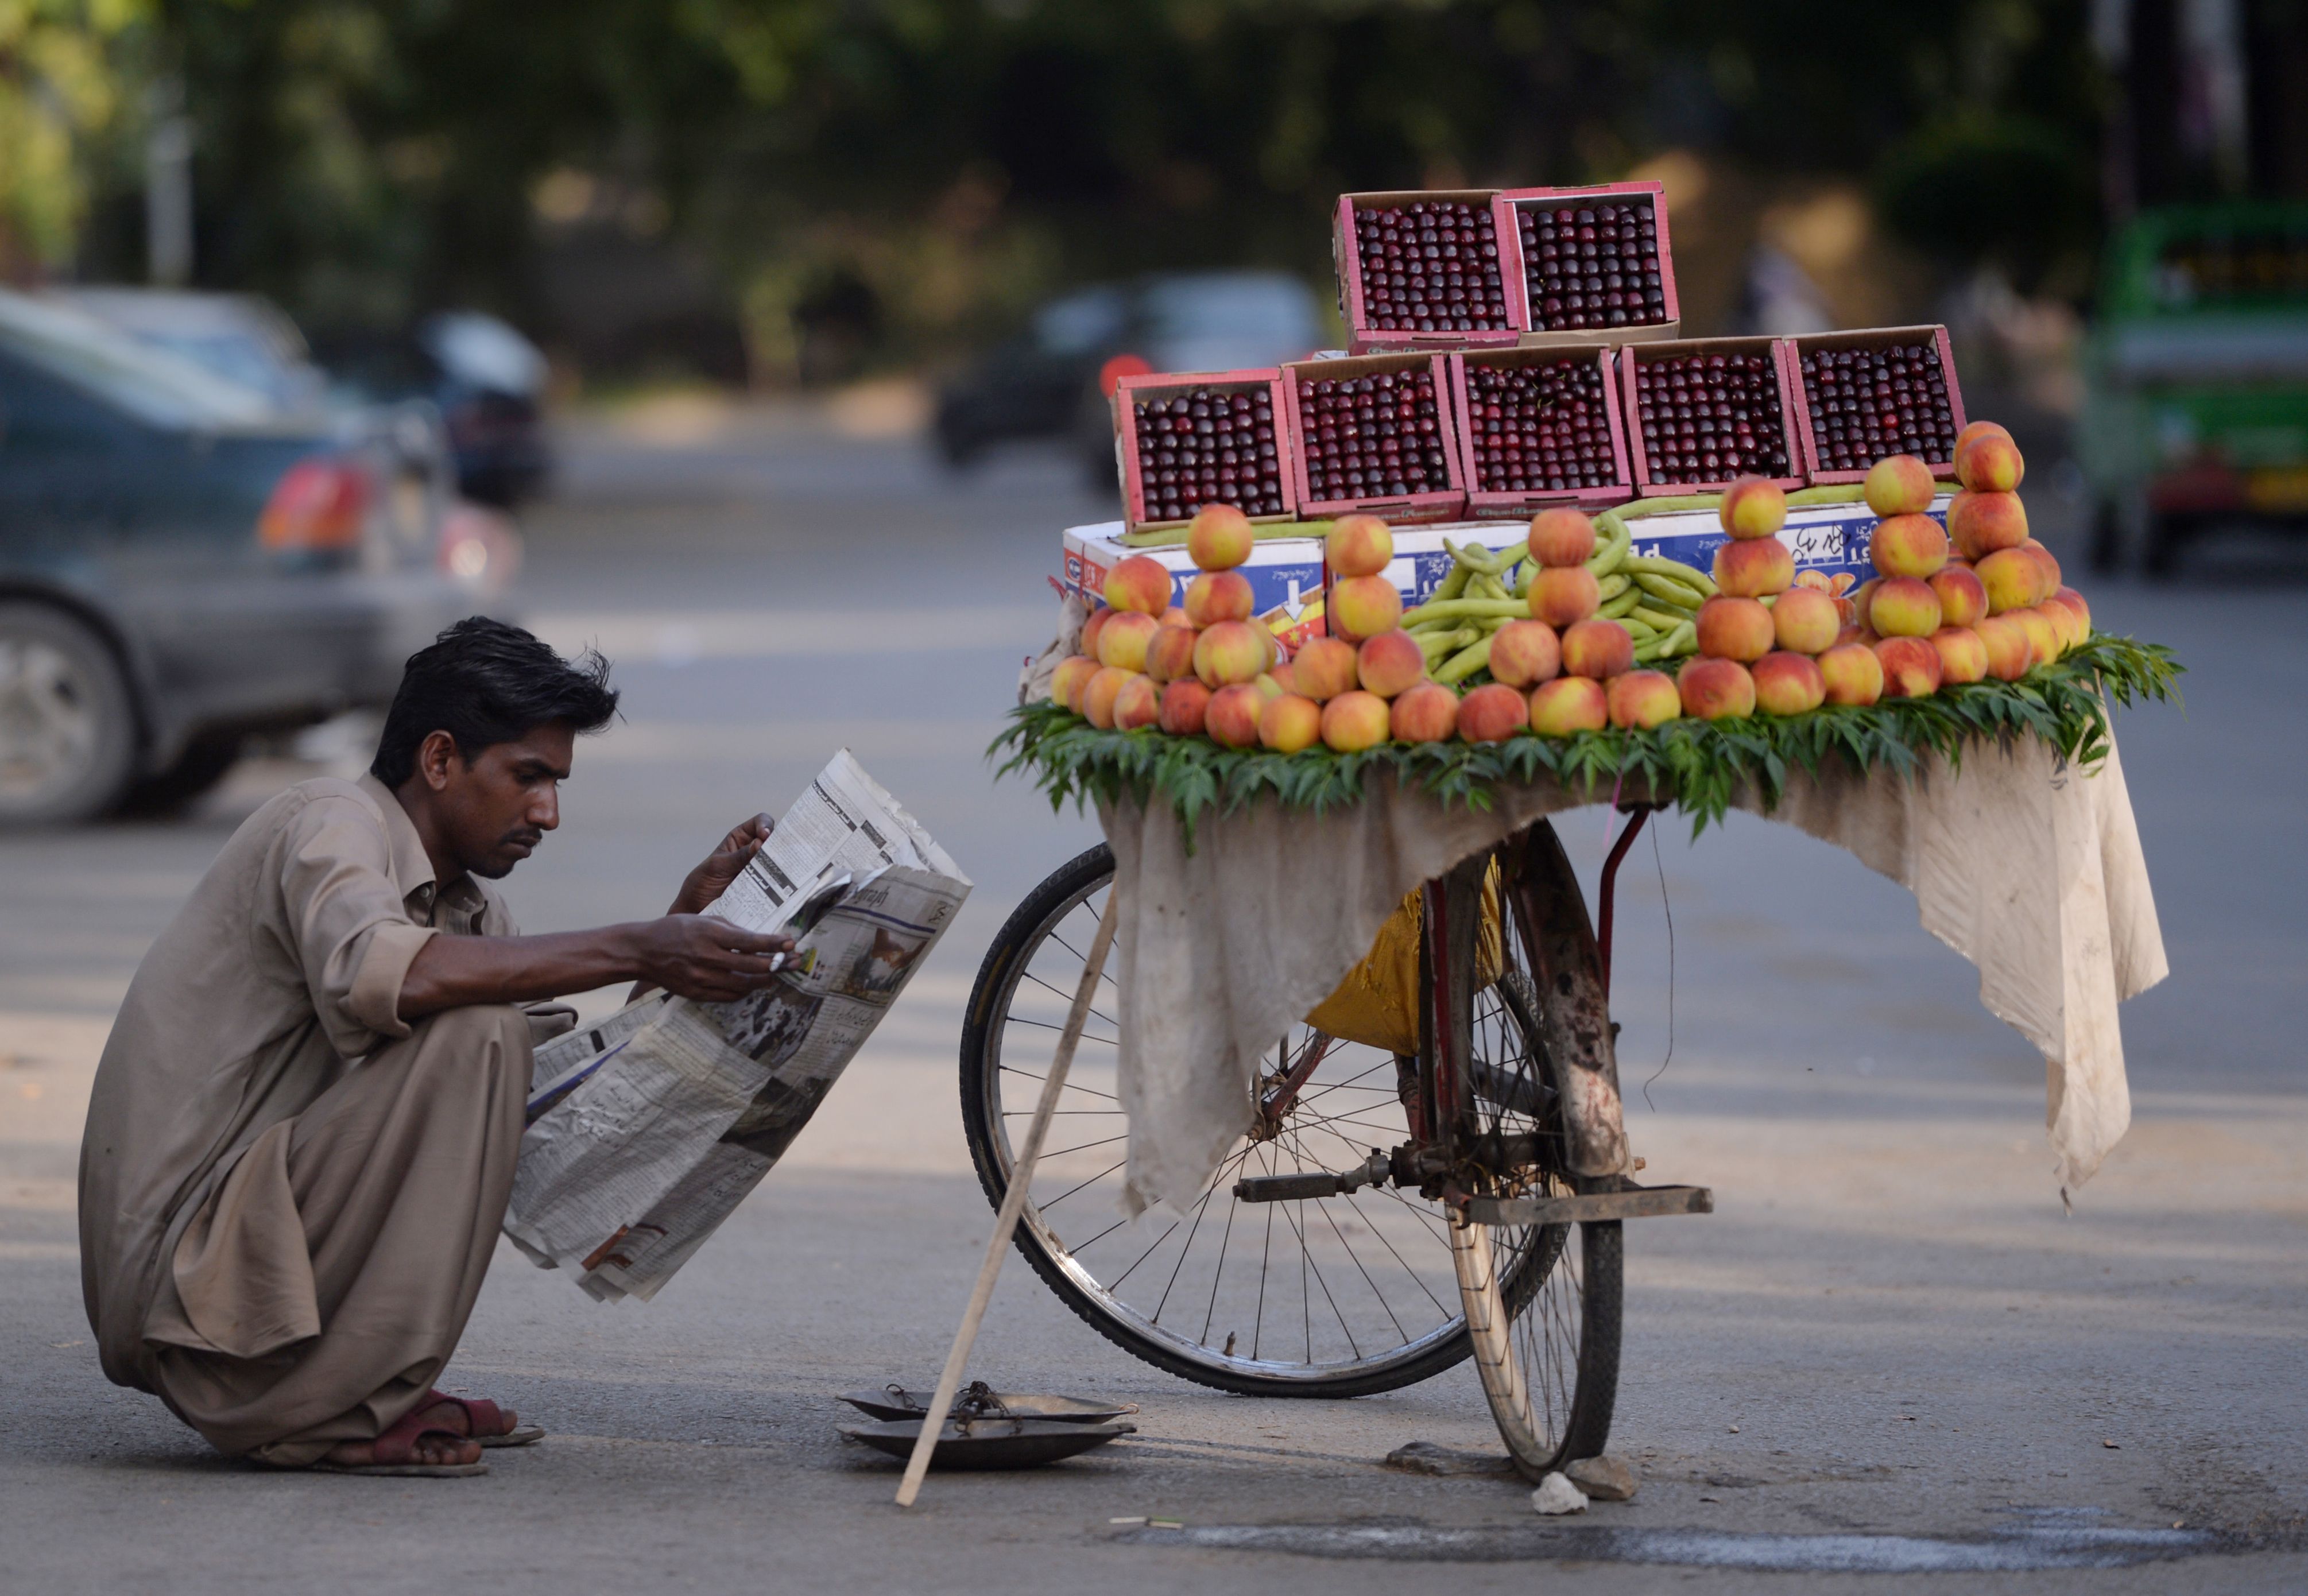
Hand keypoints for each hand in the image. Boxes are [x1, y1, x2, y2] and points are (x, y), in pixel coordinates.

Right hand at [628, 916, 797, 1002]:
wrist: (643, 951)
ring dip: (764, 980)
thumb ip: (730, 929)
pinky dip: (744, 991)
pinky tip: (752, 984)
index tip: (791, 943)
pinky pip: (728, 996)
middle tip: (794, 962)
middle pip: (752, 966)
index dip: (774, 944)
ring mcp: (702, 978)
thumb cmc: (675, 930)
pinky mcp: (697, 993)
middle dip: (778, 964)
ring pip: (744, 985)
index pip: (750, 941)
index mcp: (710, 934)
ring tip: (776, 974)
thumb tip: (757, 939)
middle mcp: (707, 957)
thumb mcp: (703, 919)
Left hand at [668, 813, 774, 915]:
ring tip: (782, 871)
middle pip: (774, 841)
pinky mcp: (762, 887)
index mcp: (740, 838)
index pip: (759, 822)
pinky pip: (775, 882)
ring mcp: (759, 870)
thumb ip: (738, 856)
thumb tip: (759, 844)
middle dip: (779, 845)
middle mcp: (752, 851)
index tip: (765, 836)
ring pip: (777, 862)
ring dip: (781, 865)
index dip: (765, 825)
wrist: (696, 908)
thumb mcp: (717, 866)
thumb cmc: (702, 882)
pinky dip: (780, 882)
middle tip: (779, 854)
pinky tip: (781, 885)